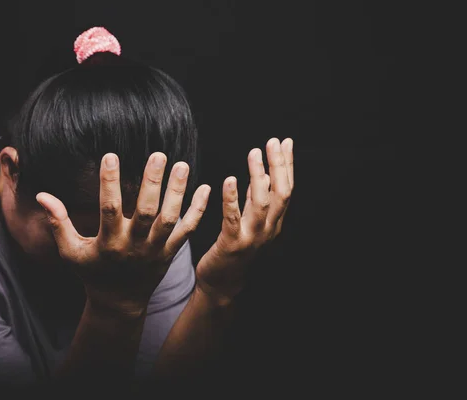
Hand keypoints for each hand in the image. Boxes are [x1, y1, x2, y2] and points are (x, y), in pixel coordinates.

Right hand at [36, 153, 210, 317]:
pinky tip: (206, 188)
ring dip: (177, 192)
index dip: (110, 182)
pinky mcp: (170, 252)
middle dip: (153, 183)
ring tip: (181, 165)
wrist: (119, 303)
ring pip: (170, 219)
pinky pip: (188, 230)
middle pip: (146, 212)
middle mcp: (134, 246)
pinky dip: (198, 211)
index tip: (111, 155)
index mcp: (109, 243)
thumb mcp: (71, 252)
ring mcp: (155, 250)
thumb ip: (58, 223)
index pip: (110, 208)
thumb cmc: (92, 273)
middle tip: (158, 155)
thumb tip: (42, 195)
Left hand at [195, 138, 293, 304]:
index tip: (285, 142)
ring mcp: (252, 238)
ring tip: (254, 153)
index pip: (286, 189)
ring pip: (262, 203)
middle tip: (273, 142)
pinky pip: (233, 218)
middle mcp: (269, 229)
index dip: (287, 165)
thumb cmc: (234, 249)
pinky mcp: (233, 244)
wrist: (222, 283)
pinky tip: (229, 180)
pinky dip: (232, 198)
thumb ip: (255, 199)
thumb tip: (262, 174)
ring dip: (258, 176)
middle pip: (281, 193)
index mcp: (275, 222)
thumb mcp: (249, 220)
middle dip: (279, 165)